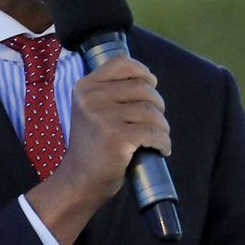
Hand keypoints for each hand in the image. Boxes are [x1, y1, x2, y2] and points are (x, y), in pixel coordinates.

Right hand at [26, 56, 170, 244]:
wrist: (80, 180)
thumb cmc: (93, 146)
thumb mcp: (92, 110)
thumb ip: (111, 92)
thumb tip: (150, 79)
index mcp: (85, 87)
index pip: (121, 63)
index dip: (142, 72)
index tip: (151, 84)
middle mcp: (91, 98)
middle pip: (143, 88)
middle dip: (157, 105)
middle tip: (156, 122)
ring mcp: (103, 117)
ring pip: (151, 111)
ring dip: (162, 126)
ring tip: (159, 138)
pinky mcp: (117, 137)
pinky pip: (154, 133)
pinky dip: (163, 142)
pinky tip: (162, 149)